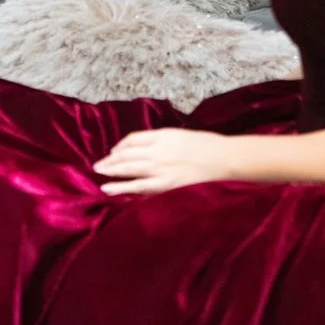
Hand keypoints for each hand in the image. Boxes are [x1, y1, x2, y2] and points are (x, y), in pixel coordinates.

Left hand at [95, 128, 238, 195]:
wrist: (226, 159)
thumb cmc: (211, 146)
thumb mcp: (185, 135)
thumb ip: (166, 140)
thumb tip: (152, 147)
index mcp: (163, 135)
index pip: (134, 139)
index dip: (121, 145)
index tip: (115, 150)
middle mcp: (157, 150)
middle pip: (126, 154)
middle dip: (110, 159)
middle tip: (97, 164)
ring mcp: (159, 168)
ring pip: (127, 168)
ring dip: (110, 170)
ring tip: (98, 173)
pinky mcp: (164, 185)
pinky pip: (137, 186)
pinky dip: (120, 187)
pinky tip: (108, 189)